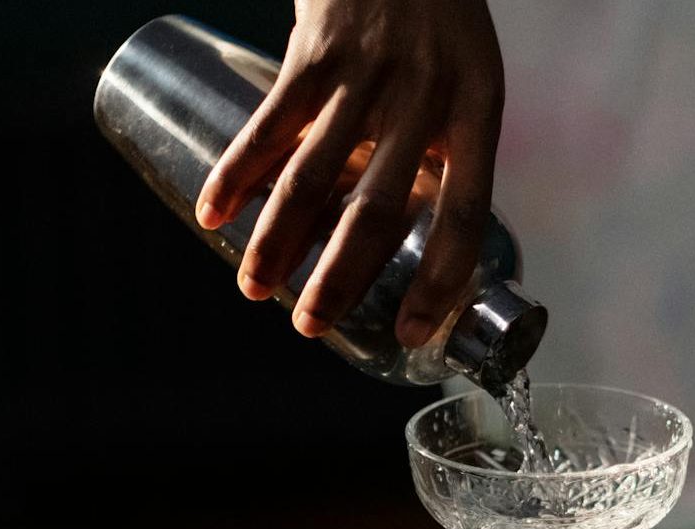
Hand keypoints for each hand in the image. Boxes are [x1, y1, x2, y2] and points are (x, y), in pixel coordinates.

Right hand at [195, 0, 504, 347]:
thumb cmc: (436, 20)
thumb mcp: (467, 79)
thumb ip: (442, 149)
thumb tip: (410, 233)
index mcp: (478, 114)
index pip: (467, 217)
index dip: (440, 282)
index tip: (408, 332)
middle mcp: (428, 99)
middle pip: (380, 211)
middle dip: (339, 280)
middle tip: (310, 328)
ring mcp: (368, 74)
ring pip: (314, 176)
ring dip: (277, 241)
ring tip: (254, 289)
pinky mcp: (314, 51)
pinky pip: (270, 124)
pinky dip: (236, 173)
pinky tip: (215, 214)